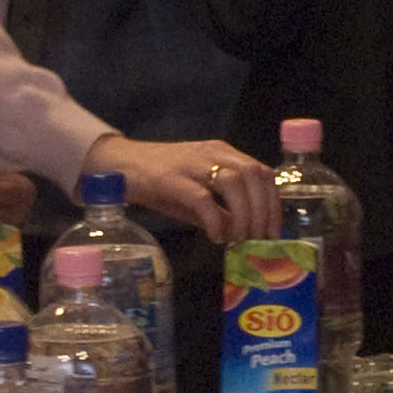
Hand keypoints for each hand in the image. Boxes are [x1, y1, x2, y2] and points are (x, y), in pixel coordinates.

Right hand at [98, 135, 278, 242]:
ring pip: (234, 183)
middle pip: (254, 176)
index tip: (273, 232)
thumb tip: (244, 234)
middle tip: (256, 239)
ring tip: (236, 238)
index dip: (273, 204)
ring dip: (243, 216)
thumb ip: (223, 210)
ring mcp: (192, 164)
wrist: (119, 165)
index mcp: (223, 153)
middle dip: (262, 212)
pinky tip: (214, 236)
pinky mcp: (170, 179)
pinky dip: (215, 220)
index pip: (262, 172)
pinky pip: (202, 199)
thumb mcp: (199, 193)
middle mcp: (213, 153)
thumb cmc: (161, 182)